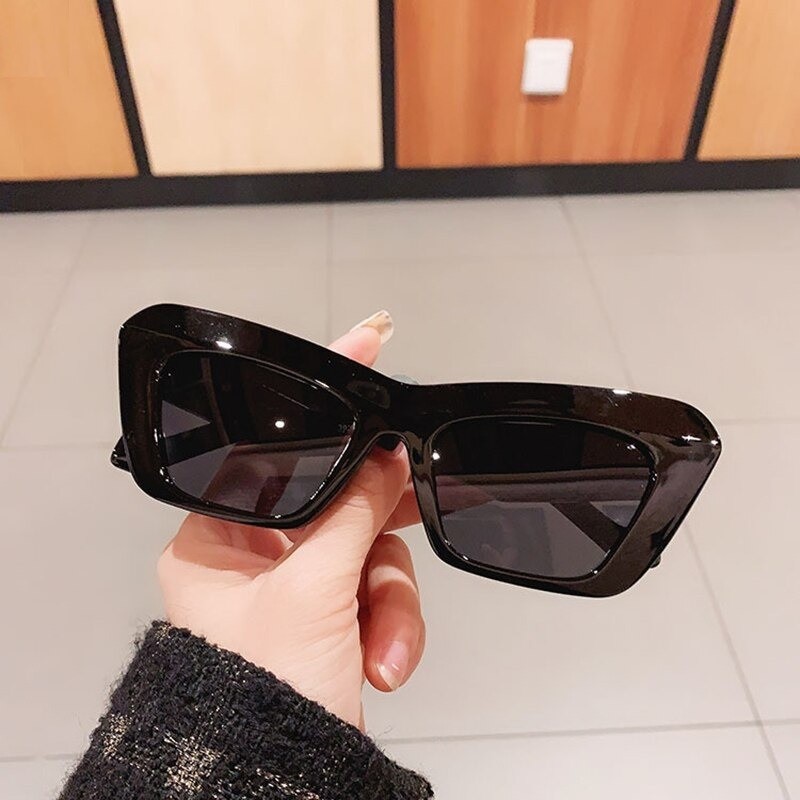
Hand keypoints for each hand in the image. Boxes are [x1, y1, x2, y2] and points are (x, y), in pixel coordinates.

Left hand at [157, 314, 425, 728]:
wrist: (287, 785)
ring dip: (389, 600)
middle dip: (380, 526)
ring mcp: (301, 588)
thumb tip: (385, 457)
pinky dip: (393, 626)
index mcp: (223, 539)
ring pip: (372, 550)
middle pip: (341, 500)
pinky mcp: (336, 618)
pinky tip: (381, 661)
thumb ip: (353, 514)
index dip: (327, 397)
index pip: (277, 444)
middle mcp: (259, 557)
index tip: (368, 343)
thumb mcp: (312, 594)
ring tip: (378, 645)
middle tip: (417, 499)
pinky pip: (381, 592)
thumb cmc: (260, 703)